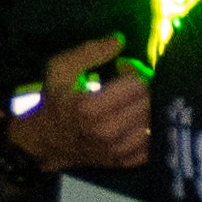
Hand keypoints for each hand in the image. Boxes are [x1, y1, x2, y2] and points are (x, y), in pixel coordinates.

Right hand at [15, 35, 149, 168]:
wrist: (47, 140)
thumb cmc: (56, 101)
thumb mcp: (61, 69)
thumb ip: (89, 52)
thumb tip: (120, 40)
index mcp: (89, 108)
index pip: (137, 84)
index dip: (134, 69)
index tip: (123, 66)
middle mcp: (106, 131)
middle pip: (148, 101)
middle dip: (145, 86)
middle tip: (132, 81)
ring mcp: (118, 150)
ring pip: (154, 121)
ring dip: (150, 106)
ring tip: (136, 99)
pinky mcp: (126, 162)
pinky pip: (154, 142)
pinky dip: (152, 128)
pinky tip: (140, 118)